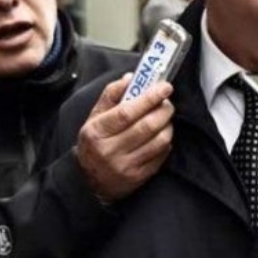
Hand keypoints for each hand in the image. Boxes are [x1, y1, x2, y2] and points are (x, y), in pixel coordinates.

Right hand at [76, 73, 174, 201]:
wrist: (89, 180)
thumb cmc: (95, 142)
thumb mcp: (95, 116)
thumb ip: (112, 94)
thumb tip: (131, 78)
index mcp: (97, 131)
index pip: (127, 112)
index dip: (149, 98)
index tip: (164, 87)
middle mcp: (109, 150)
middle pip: (146, 127)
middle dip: (163, 111)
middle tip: (167, 103)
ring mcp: (125, 166)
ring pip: (158, 142)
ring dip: (168, 126)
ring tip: (164, 119)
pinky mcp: (138, 178)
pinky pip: (161, 156)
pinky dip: (166, 142)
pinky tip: (161, 136)